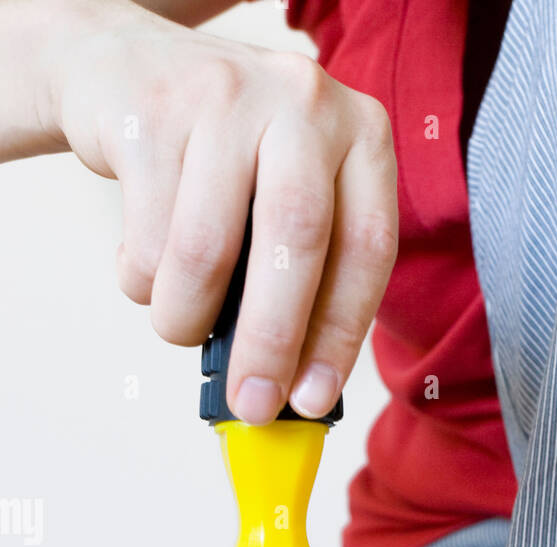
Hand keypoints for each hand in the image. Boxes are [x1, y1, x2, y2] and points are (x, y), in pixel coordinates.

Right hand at [43, 0, 397, 421]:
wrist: (130, 72)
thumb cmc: (227, 164)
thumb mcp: (287, 200)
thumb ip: (307, 277)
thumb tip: (296, 389)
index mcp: (361, 136)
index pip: (367, 249)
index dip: (341, 335)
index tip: (315, 399)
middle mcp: (304, 104)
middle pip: (296, 242)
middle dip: (272, 342)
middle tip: (253, 403)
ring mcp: (228, 97)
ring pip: (207, 249)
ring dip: (186, 317)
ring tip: (179, 324)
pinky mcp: (153, 110)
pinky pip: (147, 234)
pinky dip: (141, 279)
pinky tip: (145, 262)